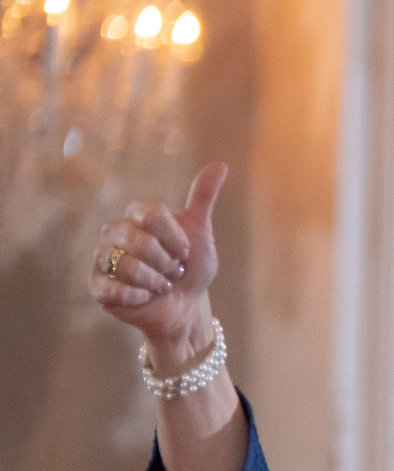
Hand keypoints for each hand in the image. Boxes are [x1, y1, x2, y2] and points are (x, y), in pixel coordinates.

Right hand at [90, 163, 228, 361]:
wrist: (185, 306)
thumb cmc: (191, 268)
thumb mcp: (201, 232)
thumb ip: (203, 198)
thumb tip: (221, 165)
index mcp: (136, 215)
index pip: (150, 212)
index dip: (174, 237)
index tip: (185, 251)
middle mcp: (114, 232)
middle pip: (140, 241)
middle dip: (167, 264)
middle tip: (173, 271)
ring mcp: (102, 257)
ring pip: (130, 268)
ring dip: (156, 283)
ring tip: (160, 285)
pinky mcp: (96, 285)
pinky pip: (115, 290)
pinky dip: (139, 297)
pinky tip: (145, 297)